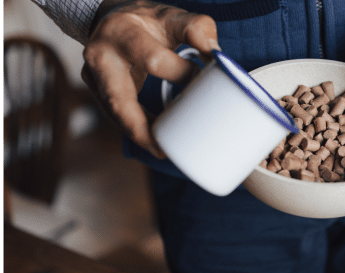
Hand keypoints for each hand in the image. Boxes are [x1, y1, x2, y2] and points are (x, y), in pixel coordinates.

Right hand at [81, 0, 219, 157]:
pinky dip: (134, 129)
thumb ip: (198, 30)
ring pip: (114, 113)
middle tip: (164, 147)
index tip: (200, 79)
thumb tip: (216, 56)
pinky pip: (114, 115)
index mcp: (123, 33)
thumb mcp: (173, 16)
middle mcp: (100, 55)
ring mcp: (93, 75)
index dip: (180, 73)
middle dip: (142, 127)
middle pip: (119, 99)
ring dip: (138, 135)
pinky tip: (152, 141)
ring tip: (161, 150)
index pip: (153, 60)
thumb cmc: (149, 21)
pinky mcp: (95, 90)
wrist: (113, 18)